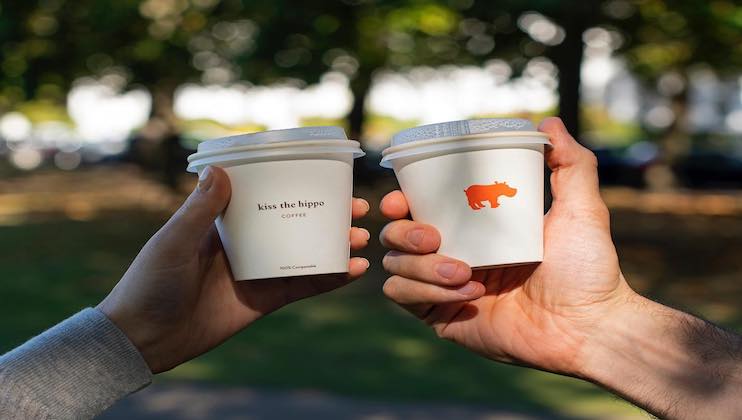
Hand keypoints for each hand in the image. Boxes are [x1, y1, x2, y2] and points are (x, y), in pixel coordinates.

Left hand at [98, 166, 369, 372]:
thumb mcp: (173, 240)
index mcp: (224, 222)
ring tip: (362, 237)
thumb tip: (220, 169)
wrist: (146, 337)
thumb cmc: (150, 282)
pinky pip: (303, 285)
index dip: (296, 184)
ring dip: (335, 244)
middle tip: (357, 207)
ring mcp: (259, 271)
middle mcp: (248, 242)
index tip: (324, 174)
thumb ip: (199, 209)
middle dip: (328, 214)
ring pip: (306, 252)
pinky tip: (353, 270)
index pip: (267, 195)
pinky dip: (329, 278)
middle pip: (296, 222)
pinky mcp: (266, 300)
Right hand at [379, 117, 635, 376]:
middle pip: (396, 236)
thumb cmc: (588, 267)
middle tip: (434, 236)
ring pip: (395, 267)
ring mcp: (443, 289)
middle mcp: (453, 255)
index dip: (400, 200)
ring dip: (421, 267)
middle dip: (404, 233)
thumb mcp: (581, 208)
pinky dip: (427, 292)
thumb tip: (548, 123)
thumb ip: (571, 163)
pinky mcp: (442, 318)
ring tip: (465, 272)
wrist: (590, 325)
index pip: (420, 208)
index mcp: (474, 228)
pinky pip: (405, 299)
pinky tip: (471, 294)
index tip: (400, 197)